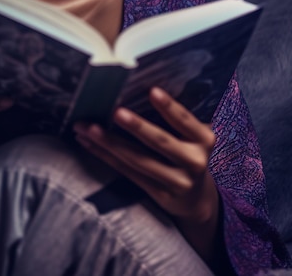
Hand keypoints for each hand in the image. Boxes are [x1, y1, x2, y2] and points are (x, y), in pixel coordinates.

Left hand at [73, 87, 218, 258]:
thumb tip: (137, 91)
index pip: (185, 120)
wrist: (199, 200)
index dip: (169, 107)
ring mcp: (177, 182)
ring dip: (109, 142)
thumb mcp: (192, 137)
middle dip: (136, 126)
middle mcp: (194, 161)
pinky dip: (106, 156)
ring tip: (88, 128)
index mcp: (203, 140)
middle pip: (160, 142)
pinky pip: (128, 172)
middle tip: (115, 112)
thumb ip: (176, 121)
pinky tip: (89, 143)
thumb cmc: (188, 153)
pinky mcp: (159, 195)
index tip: (152, 91)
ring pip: (138, 160)